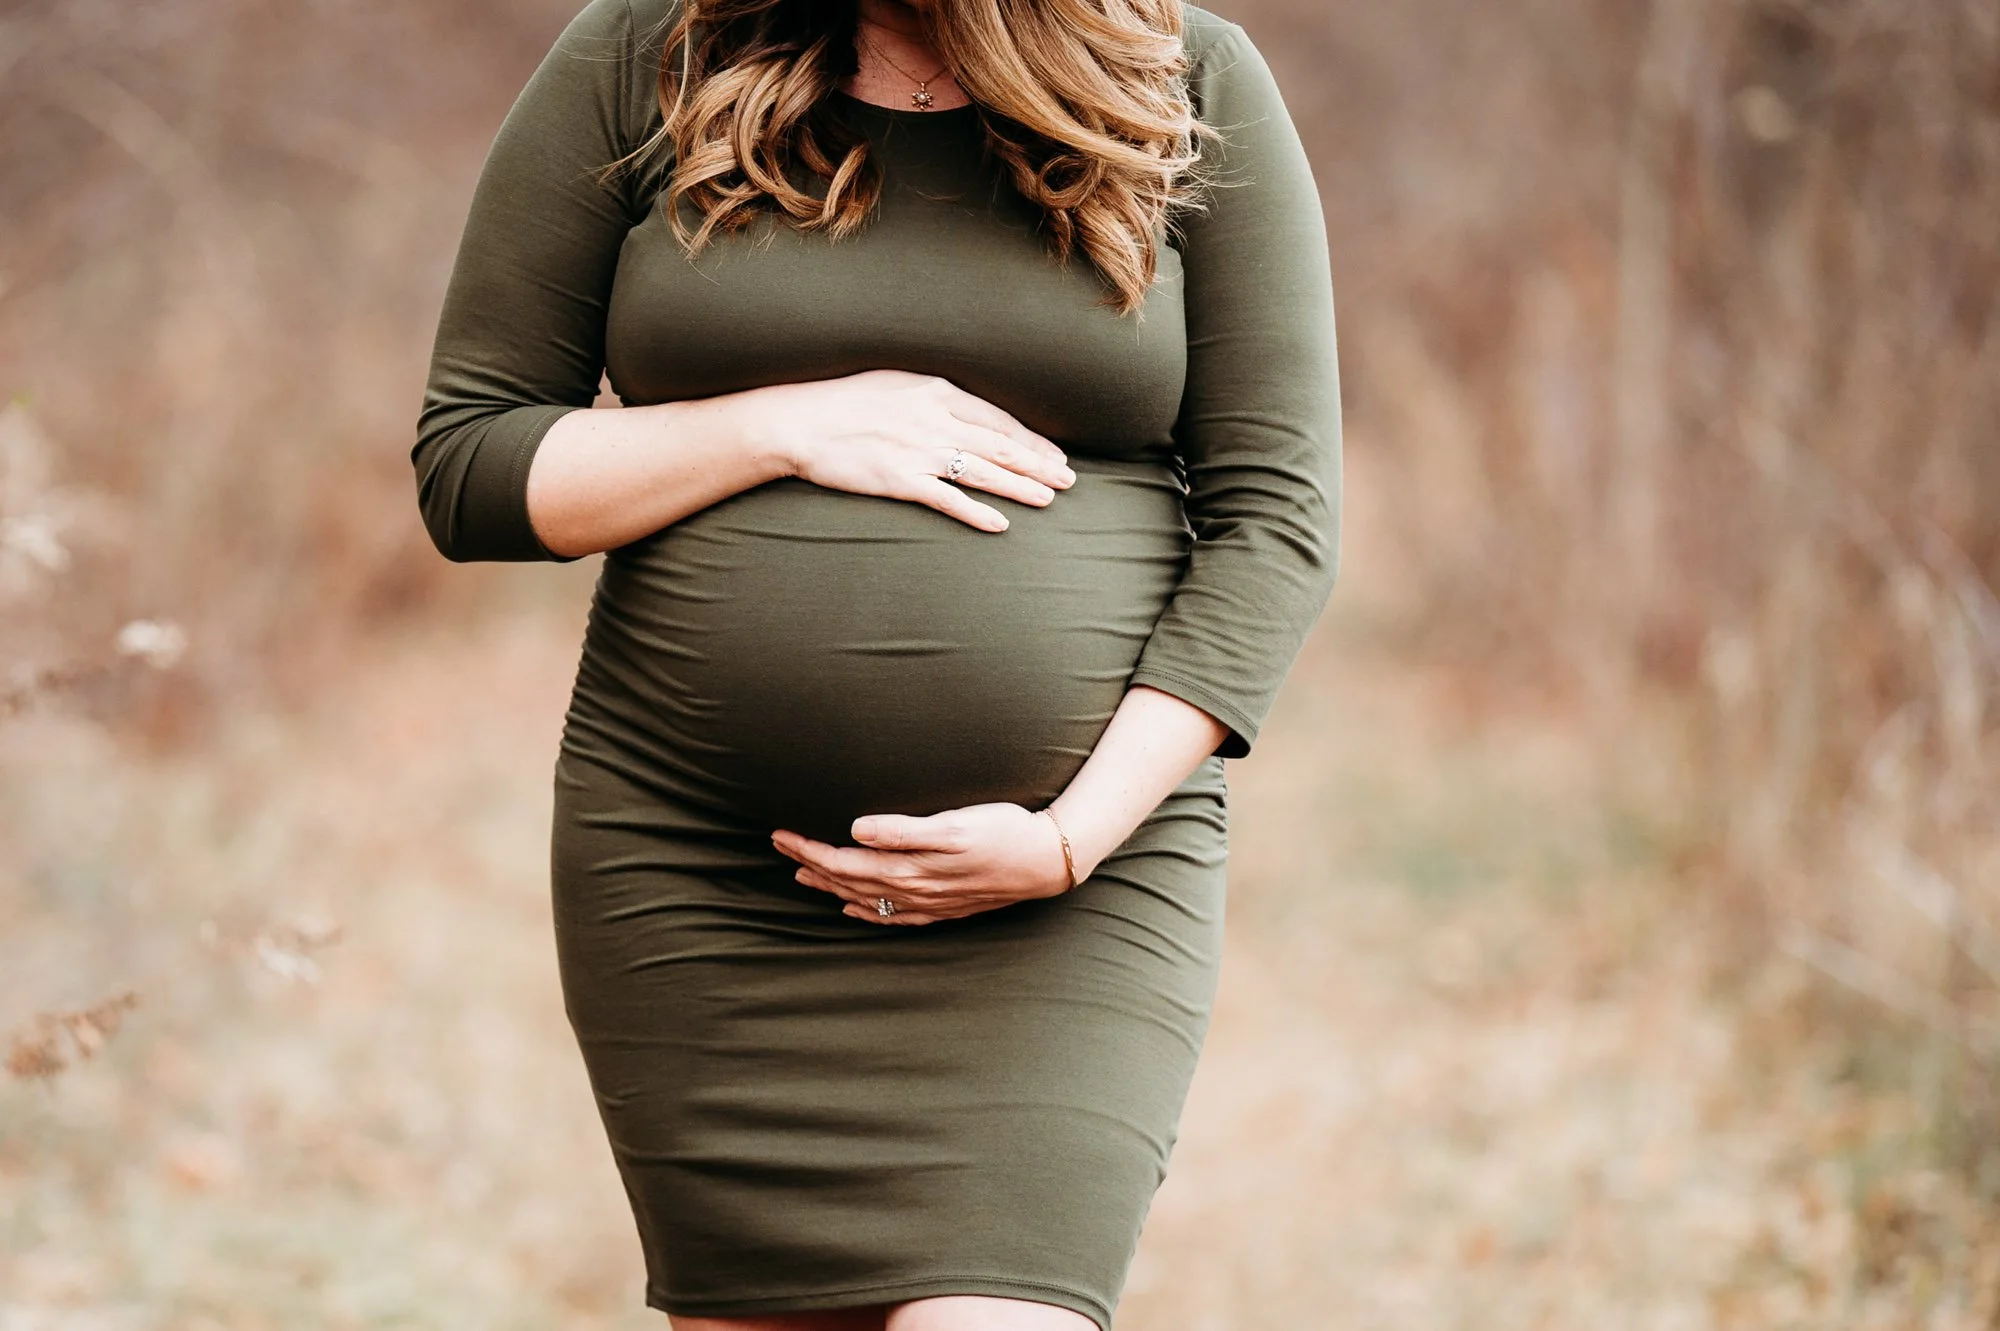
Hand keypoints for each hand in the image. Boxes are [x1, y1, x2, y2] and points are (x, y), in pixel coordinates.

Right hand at [748, 370, 1075, 531]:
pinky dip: (977, 513)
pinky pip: (948, 499)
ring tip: (1049, 500)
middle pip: (1000, 444)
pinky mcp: (900, 479)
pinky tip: (1000, 525)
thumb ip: (930, 397)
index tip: (1053, 455)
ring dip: (1020, 487)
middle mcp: (934, 418)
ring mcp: (918, 450)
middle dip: (1039, 464)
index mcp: (935, 391)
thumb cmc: (841, 402)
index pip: (997, 418)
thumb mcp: (893, 384)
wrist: (798, 422)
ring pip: (984, 471)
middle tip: (1069, 481)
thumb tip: (961, 411)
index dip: (1030, 439)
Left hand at [771, 803, 1074, 925]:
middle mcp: (913, 891)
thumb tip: (856, 829)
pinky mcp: (942, 907)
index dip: (809, 850)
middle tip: (780, 846)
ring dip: (831, 887)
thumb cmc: (1003, 832)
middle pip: (848, 881)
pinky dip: (866, 911)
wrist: (1045, 861)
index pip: (843, 862)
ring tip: (803, 876)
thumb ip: (903, 829)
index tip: (781, 835)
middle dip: (810, 864)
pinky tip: (853, 908)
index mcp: (909, 869)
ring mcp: (927, 904)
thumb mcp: (954, 824)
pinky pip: (891, 917)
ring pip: (865, 898)